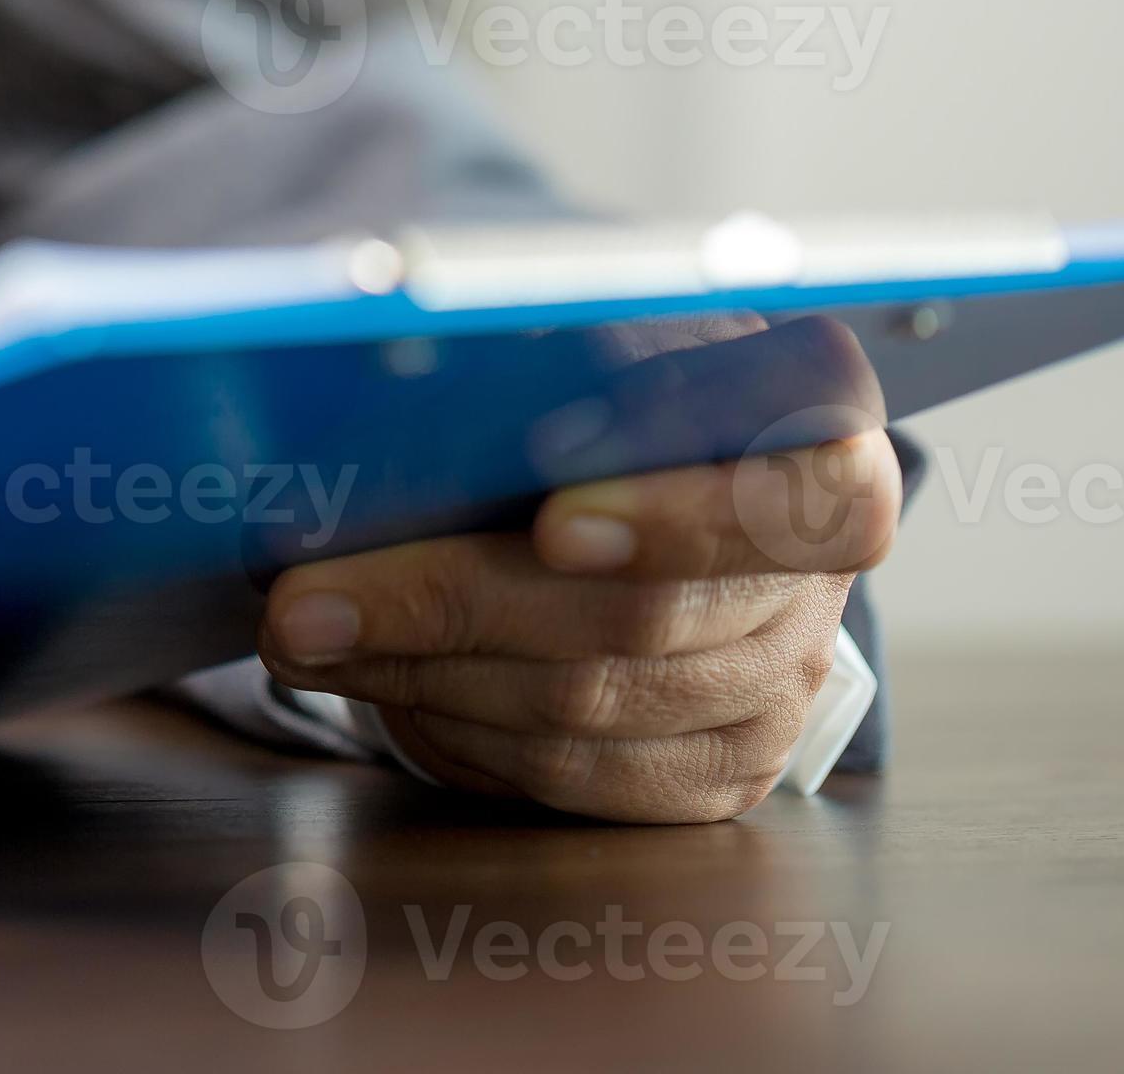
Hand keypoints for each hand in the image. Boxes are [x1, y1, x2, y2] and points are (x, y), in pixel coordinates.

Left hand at [257, 316, 901, 823]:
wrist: (645, 482)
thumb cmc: (605, 394)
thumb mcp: (589, 348)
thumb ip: (540, 371)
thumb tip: (404, 405)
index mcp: (821, 439)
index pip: (817, 491)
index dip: (689, 514)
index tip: (552, 523)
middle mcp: (817, 576)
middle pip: (645, 614)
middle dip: (453, 603)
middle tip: (306, 596)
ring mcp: (779, 687)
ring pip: (588, 704)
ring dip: (423, 670)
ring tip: (301, 632)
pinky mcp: (717, 773)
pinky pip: (573, 775)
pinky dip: (453, 728)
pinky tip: (370, 680)